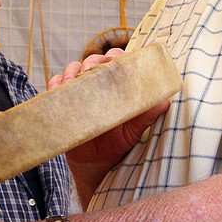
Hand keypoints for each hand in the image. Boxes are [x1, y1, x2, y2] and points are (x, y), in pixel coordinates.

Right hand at [48, 49, 170, 206]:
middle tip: (90, 71)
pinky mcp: (63, 100)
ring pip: (72, 69)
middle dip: (90, 62)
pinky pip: (56, 85)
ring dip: (71, 72)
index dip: (114, 56)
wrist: (95, 164)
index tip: (112, 62)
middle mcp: (98, 83)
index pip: (117, 60)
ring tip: (73, 83)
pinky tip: (60, 89)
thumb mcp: (134, 130)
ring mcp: (79, 91)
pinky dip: (56, 84)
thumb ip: (147, 114)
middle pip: (92, 60)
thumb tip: (165, 101)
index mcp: (118, 85)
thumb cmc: (118, 143)